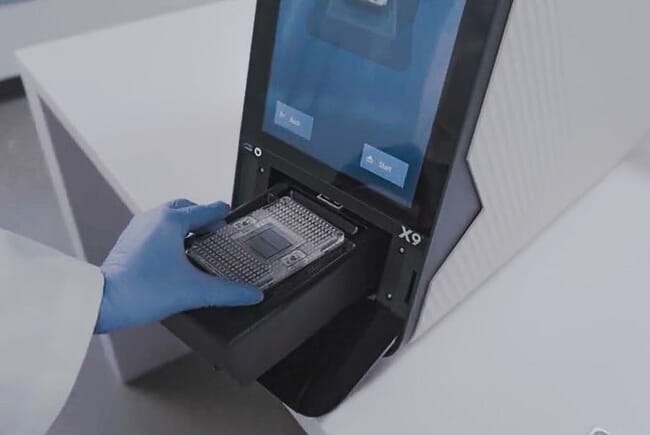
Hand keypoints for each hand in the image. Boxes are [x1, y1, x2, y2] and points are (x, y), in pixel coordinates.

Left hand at [95, 199, 263, 333]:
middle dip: (205, 218)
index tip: (235, 221)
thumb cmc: (139, 291)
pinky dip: (171, 235)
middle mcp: (153, 219)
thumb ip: (228, 292)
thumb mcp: (194, 291)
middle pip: (188, 208)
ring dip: (187, 225)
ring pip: (170, 217)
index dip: (225, 216)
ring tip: (201, 243)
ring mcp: (139, 228)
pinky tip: (177, 255)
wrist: (104, 302)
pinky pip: (156, 228)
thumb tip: (250, 294)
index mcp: (171, 221)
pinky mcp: (131, 241)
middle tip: (219, 232)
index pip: (208, 209)